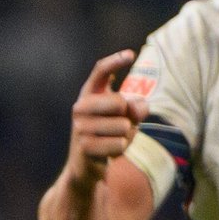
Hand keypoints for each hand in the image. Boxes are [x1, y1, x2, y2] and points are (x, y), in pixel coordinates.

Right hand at [64, 51, 142, 187]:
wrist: (88, 166)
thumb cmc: (110, 135)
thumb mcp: (127, 119)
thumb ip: (136, 108)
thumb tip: (139, 105)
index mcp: (89, 95)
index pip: (100, 72)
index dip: (115, 61)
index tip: (132, 53)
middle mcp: (80, 107)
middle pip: (120, 102)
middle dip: (130, 117)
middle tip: (122, 127)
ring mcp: (79, 127)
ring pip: (123, 126)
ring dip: (127, 136)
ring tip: (114, 140)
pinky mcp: (84, 146)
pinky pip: (120, 144)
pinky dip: (122, 149)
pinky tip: (110, 152)